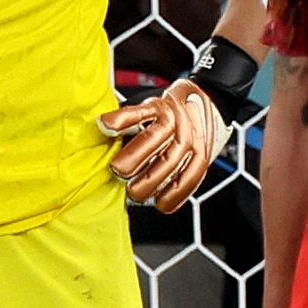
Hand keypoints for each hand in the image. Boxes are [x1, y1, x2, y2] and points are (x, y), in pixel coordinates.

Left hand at [99, 79, 230, 212]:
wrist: (206, 105)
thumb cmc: (167, 112)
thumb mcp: (145, 107)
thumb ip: (125, 119)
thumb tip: (100, 128)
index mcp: (160, 107)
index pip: (139, 112)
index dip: (121, 120)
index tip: (104, 127)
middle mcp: (178, 122)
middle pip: (157, 139)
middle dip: (135, 158)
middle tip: (118, 171)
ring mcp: (192, 140)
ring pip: (174, 161)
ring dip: (153, 181)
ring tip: (135, 192)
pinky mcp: (201, 157)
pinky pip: (192, 177)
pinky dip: (176, 194)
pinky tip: (161, 203)